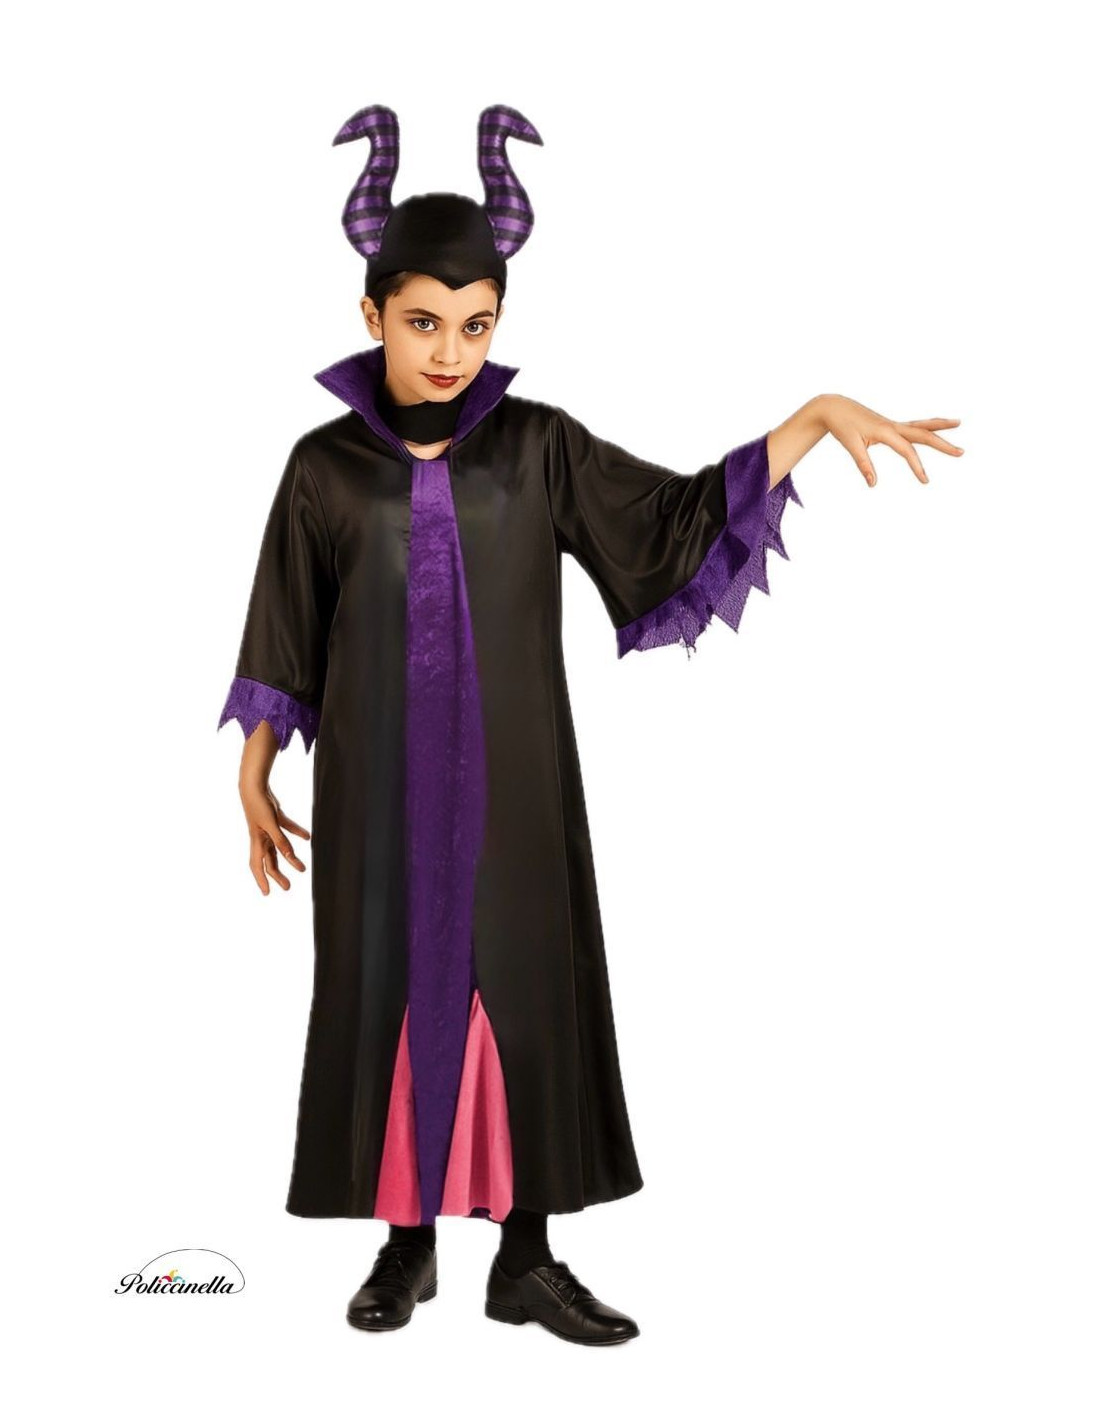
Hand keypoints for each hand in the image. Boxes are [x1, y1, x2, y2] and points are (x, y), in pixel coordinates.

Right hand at [240, 780, 310, 894]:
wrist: (255, 785)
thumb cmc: (259, 805)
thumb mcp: (271, 825)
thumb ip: (281, 841)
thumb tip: (289, 856)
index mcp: (257, 842)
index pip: (258, 866)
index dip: (261, 880)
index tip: (267, 893)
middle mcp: (261, 838)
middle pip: (270, 861)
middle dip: (278, 875)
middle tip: (288, 887)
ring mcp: (268, 828)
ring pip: (279, 848)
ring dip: (290, 858)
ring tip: (301, 868)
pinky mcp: (275, 818)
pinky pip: (287, 829)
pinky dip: (297, 833)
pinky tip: (308, 837)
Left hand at [814, 394, 963, 485]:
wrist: (835, 407)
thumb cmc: (842, 425)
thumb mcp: (852, 445)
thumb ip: (864, 464)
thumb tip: (873, 484)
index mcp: (885, 430)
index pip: (907, 450)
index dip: (917, 466)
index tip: (926, 481)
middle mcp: (893, 425)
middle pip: (923, 433)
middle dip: (942, 443)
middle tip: (961, 452)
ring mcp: (893, 424)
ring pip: (921, 425)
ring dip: (940, 425)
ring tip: (958, 423)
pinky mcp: (890, 425)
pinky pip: (913, 427)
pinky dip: (926, 427)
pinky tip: (933, 432)